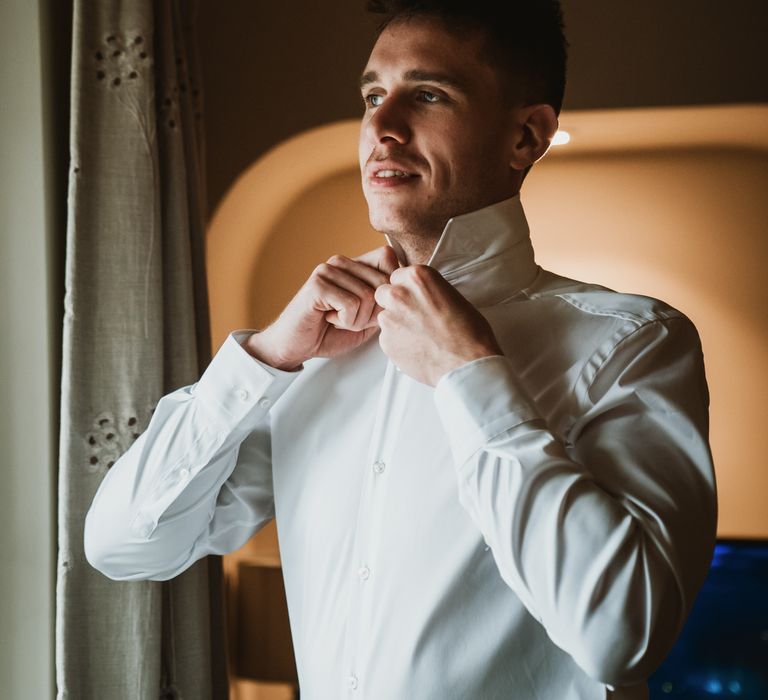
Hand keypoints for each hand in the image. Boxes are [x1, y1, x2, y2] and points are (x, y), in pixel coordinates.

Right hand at [245, 246, 399, 369]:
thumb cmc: (329, 332)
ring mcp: (328, 270)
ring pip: (368, 296)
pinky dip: (346, 321)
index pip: (389, 258)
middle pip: (382, 282)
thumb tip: (406, 291)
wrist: (295, 345)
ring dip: (357, 319)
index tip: (369, 309)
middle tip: (350, 319)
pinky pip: (351, 304)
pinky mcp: (318, 284)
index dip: (388, 290)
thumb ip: (384, 301)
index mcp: (353, 265)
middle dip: (372, 312)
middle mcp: (341, 262)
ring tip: (338, 320)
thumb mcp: (367, 317)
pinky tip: (329, 319)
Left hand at [374, 265, 502, 385]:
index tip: (414, 298)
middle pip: (384, 293)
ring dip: (396, 324)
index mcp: (417, 277)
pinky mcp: (385, 341)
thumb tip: (419, 296)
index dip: (406, 289)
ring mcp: (389, 318)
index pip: (398, 276)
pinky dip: (397, 343)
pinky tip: (416, 348)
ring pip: (384, 317)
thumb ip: (428, 291)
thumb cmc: (469, 332)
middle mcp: (399, 294)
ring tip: (418, 336)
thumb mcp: (453, 296)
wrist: (466, 364)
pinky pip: (386, 338)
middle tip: (412, 316)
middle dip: (394, 303)